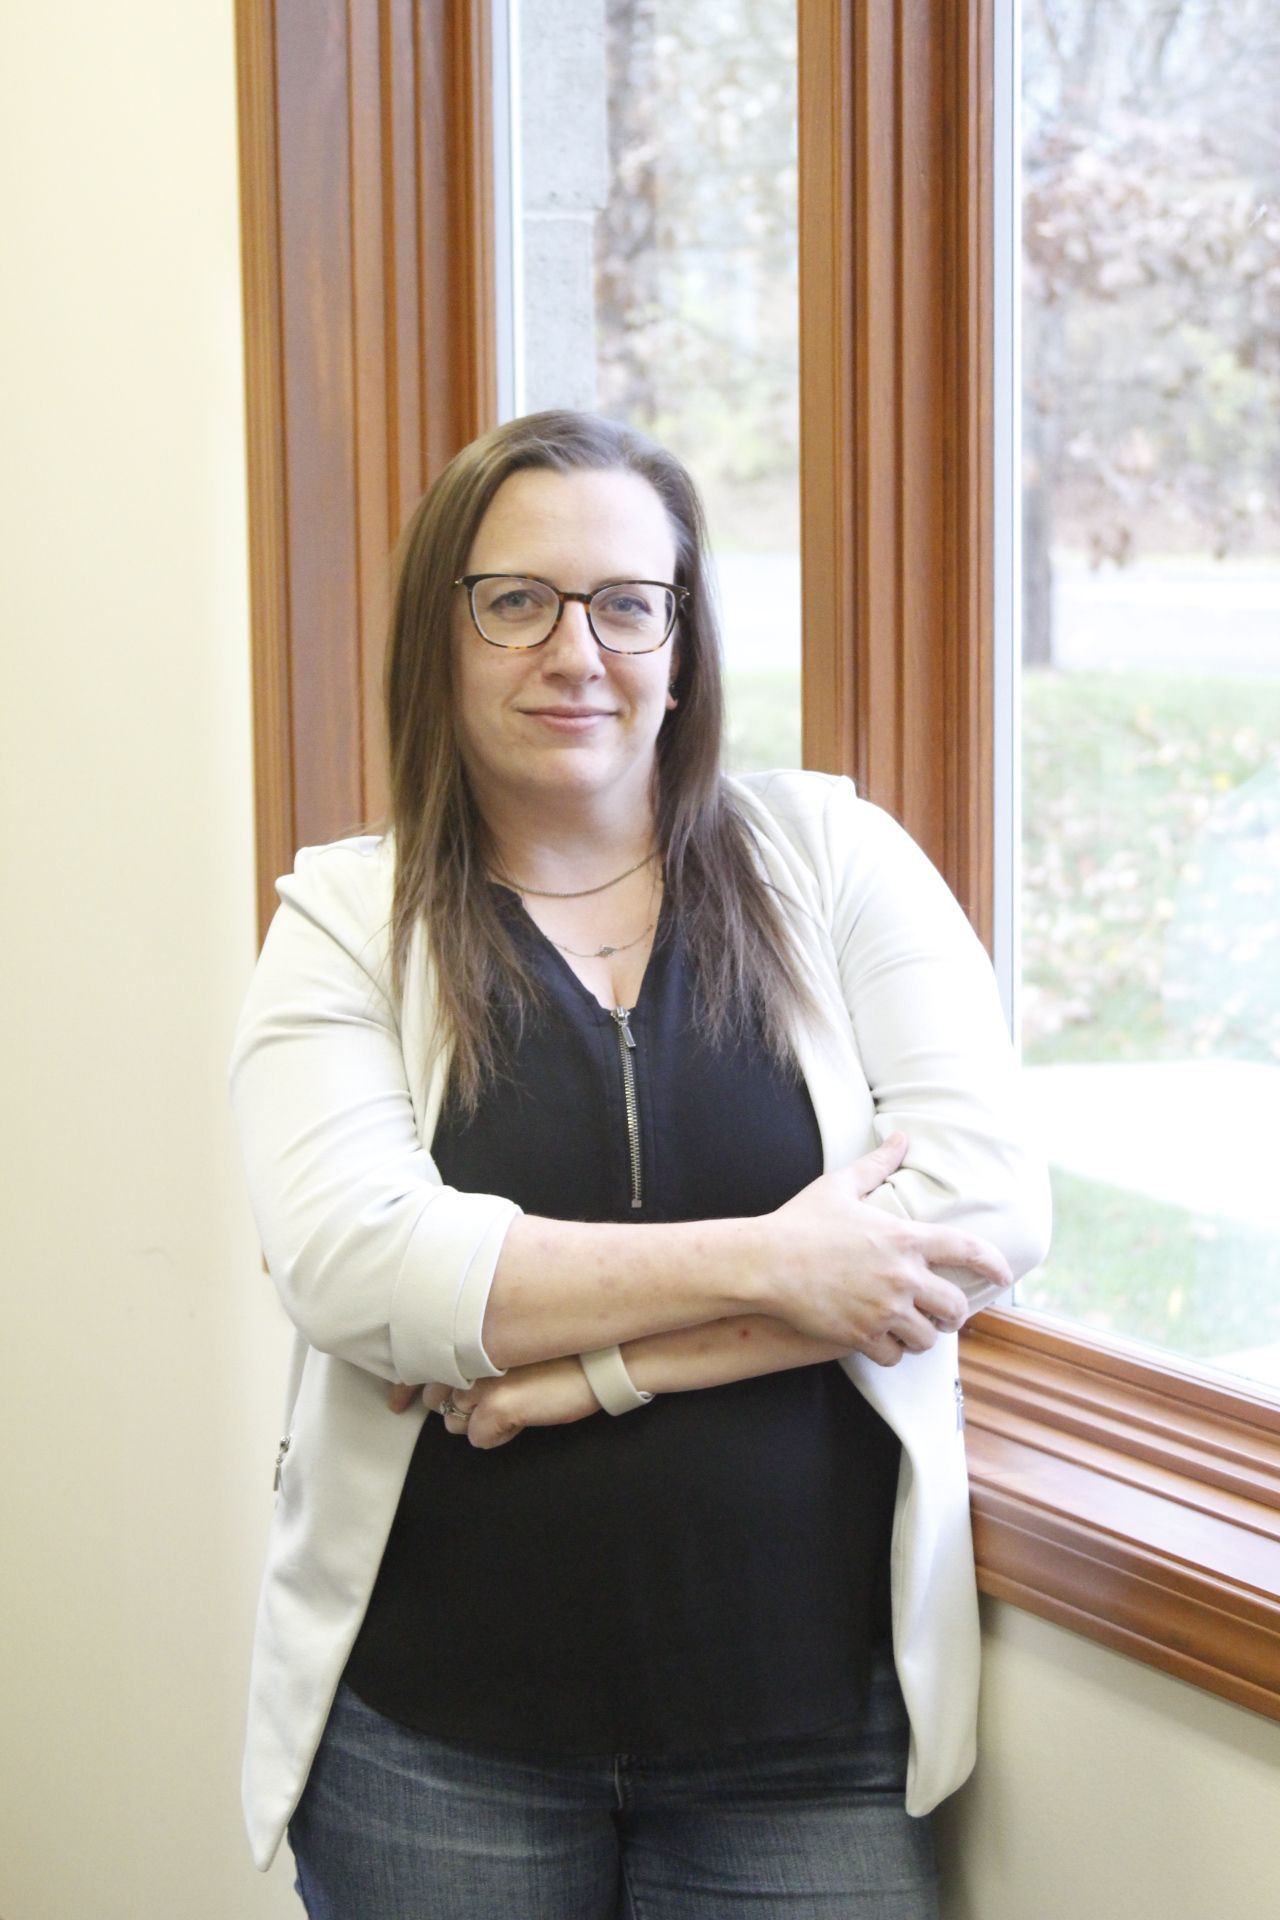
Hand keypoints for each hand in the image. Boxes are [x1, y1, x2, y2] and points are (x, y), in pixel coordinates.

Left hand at [387, 1354, 600, 1447]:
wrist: (607, 1353)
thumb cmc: (571, 1340)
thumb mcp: (521, 1333)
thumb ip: (488, 1343)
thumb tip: (469, 1368)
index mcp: (469, 1330)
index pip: (418, 1358)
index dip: (405, 1384)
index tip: (397, 1401)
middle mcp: (467, 1353)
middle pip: (434, 1394)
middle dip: (448, 1401)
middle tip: (471, 1400)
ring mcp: (479, 1382)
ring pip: (453, 1418)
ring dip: (470, 1418)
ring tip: (503, 1407)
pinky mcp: (497, 1409)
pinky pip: (478, 1437)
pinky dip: (494, 1434)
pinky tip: (516, 1422)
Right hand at [765, 1132, 1011, 1365]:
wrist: (764, 1262)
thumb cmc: (800, 1221)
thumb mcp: (840, 1186)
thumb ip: (877, 1165)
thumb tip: (900, 1138)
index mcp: (904, 1238)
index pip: (967, 1249)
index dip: (993, 1263)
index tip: (1005, 1275)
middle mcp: (902, 1277)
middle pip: (956, 1306)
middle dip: (954, 1313)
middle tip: (945, 1314)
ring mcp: (884, 1309)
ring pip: (929, 1337)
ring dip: (925, 1335)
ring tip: (915, 1330)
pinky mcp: (862, 1334)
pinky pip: (895, 1355)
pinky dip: (894, 1352)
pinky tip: (885, 1343)